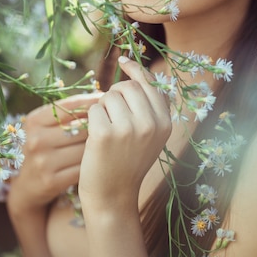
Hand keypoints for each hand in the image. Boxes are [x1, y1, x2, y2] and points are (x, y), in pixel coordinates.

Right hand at [7, 93, 101, 215]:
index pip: (70, 105)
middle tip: (112, 126)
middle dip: (99, 126)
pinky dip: (94, 164)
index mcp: (35, 120)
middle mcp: (36, 140)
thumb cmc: (46, 147)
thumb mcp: (47, 127)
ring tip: (108, 144)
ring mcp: (43, 162)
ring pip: (85, 148)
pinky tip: (100, 161)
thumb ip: (68, 113)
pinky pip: (84, 167)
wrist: (28, 184)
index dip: (92, 102)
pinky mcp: (52, 181)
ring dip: (100, 146)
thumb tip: (102, 97)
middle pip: (82, 128)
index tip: (106, 100)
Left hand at [78, 57, 171, 212]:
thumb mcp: (151, 136)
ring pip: (109, 96)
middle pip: (128, 86)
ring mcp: (129, 129)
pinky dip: (91, 120)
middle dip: (115, 95)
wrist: (113, 197)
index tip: (123, 60)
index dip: (136, 70)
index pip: (151, 84)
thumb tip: (139, 73)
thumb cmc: (129, 163)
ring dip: (103, 109)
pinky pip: (94, 109)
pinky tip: (96, 139)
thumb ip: (151, 108)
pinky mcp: (105, 134)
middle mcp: (151, 123)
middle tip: (112, 116)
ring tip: (107, 132)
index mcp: (165, 123)